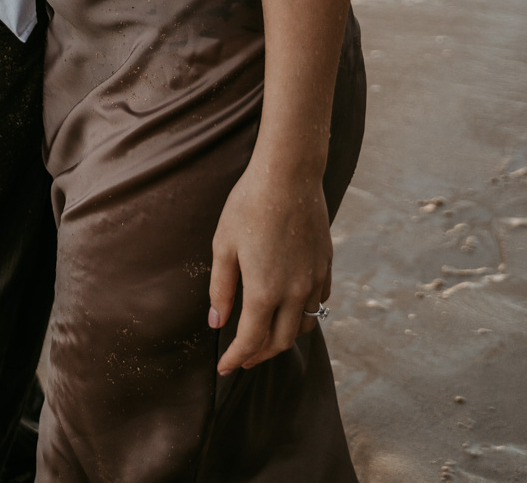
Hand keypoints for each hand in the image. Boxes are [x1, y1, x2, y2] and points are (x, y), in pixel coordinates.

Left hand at [208, 160, 332, 374]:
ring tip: (266, 336)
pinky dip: (304, 314)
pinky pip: (318, 302)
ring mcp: (314, 280)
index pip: (251, 341)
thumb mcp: (224, 245)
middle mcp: (294, 293)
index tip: (224, 367)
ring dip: (284, 337)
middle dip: (260, 354)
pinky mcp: (325, 266)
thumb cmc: (249, 205)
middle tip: (243, 357)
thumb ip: (221, 288)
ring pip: (303, 326)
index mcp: (265, 291)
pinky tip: (291, 307)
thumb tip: (216, 322)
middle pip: (280, 342)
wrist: (289, 175)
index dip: (236, 358)